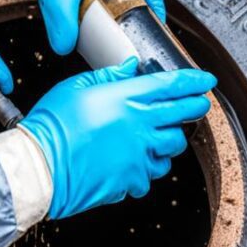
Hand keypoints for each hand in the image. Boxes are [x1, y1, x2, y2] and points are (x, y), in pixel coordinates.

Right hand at [19, 58, 214, 218]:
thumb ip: (107, 76)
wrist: (41, 167)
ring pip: (172, 147)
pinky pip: (151, 174)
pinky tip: (133, 163)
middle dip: (196, 107)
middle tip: (198, 105)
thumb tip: (127, 67)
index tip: (204, 81)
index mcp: (126, 98)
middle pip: (182, 115)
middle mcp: (139, 125)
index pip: (172, 85)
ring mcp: (139, 154)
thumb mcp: (75, 87)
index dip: (194, 82)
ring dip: (168, 141)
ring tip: (158, 137)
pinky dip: (146, 168)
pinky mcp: (133, 179)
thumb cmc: (51, 126)